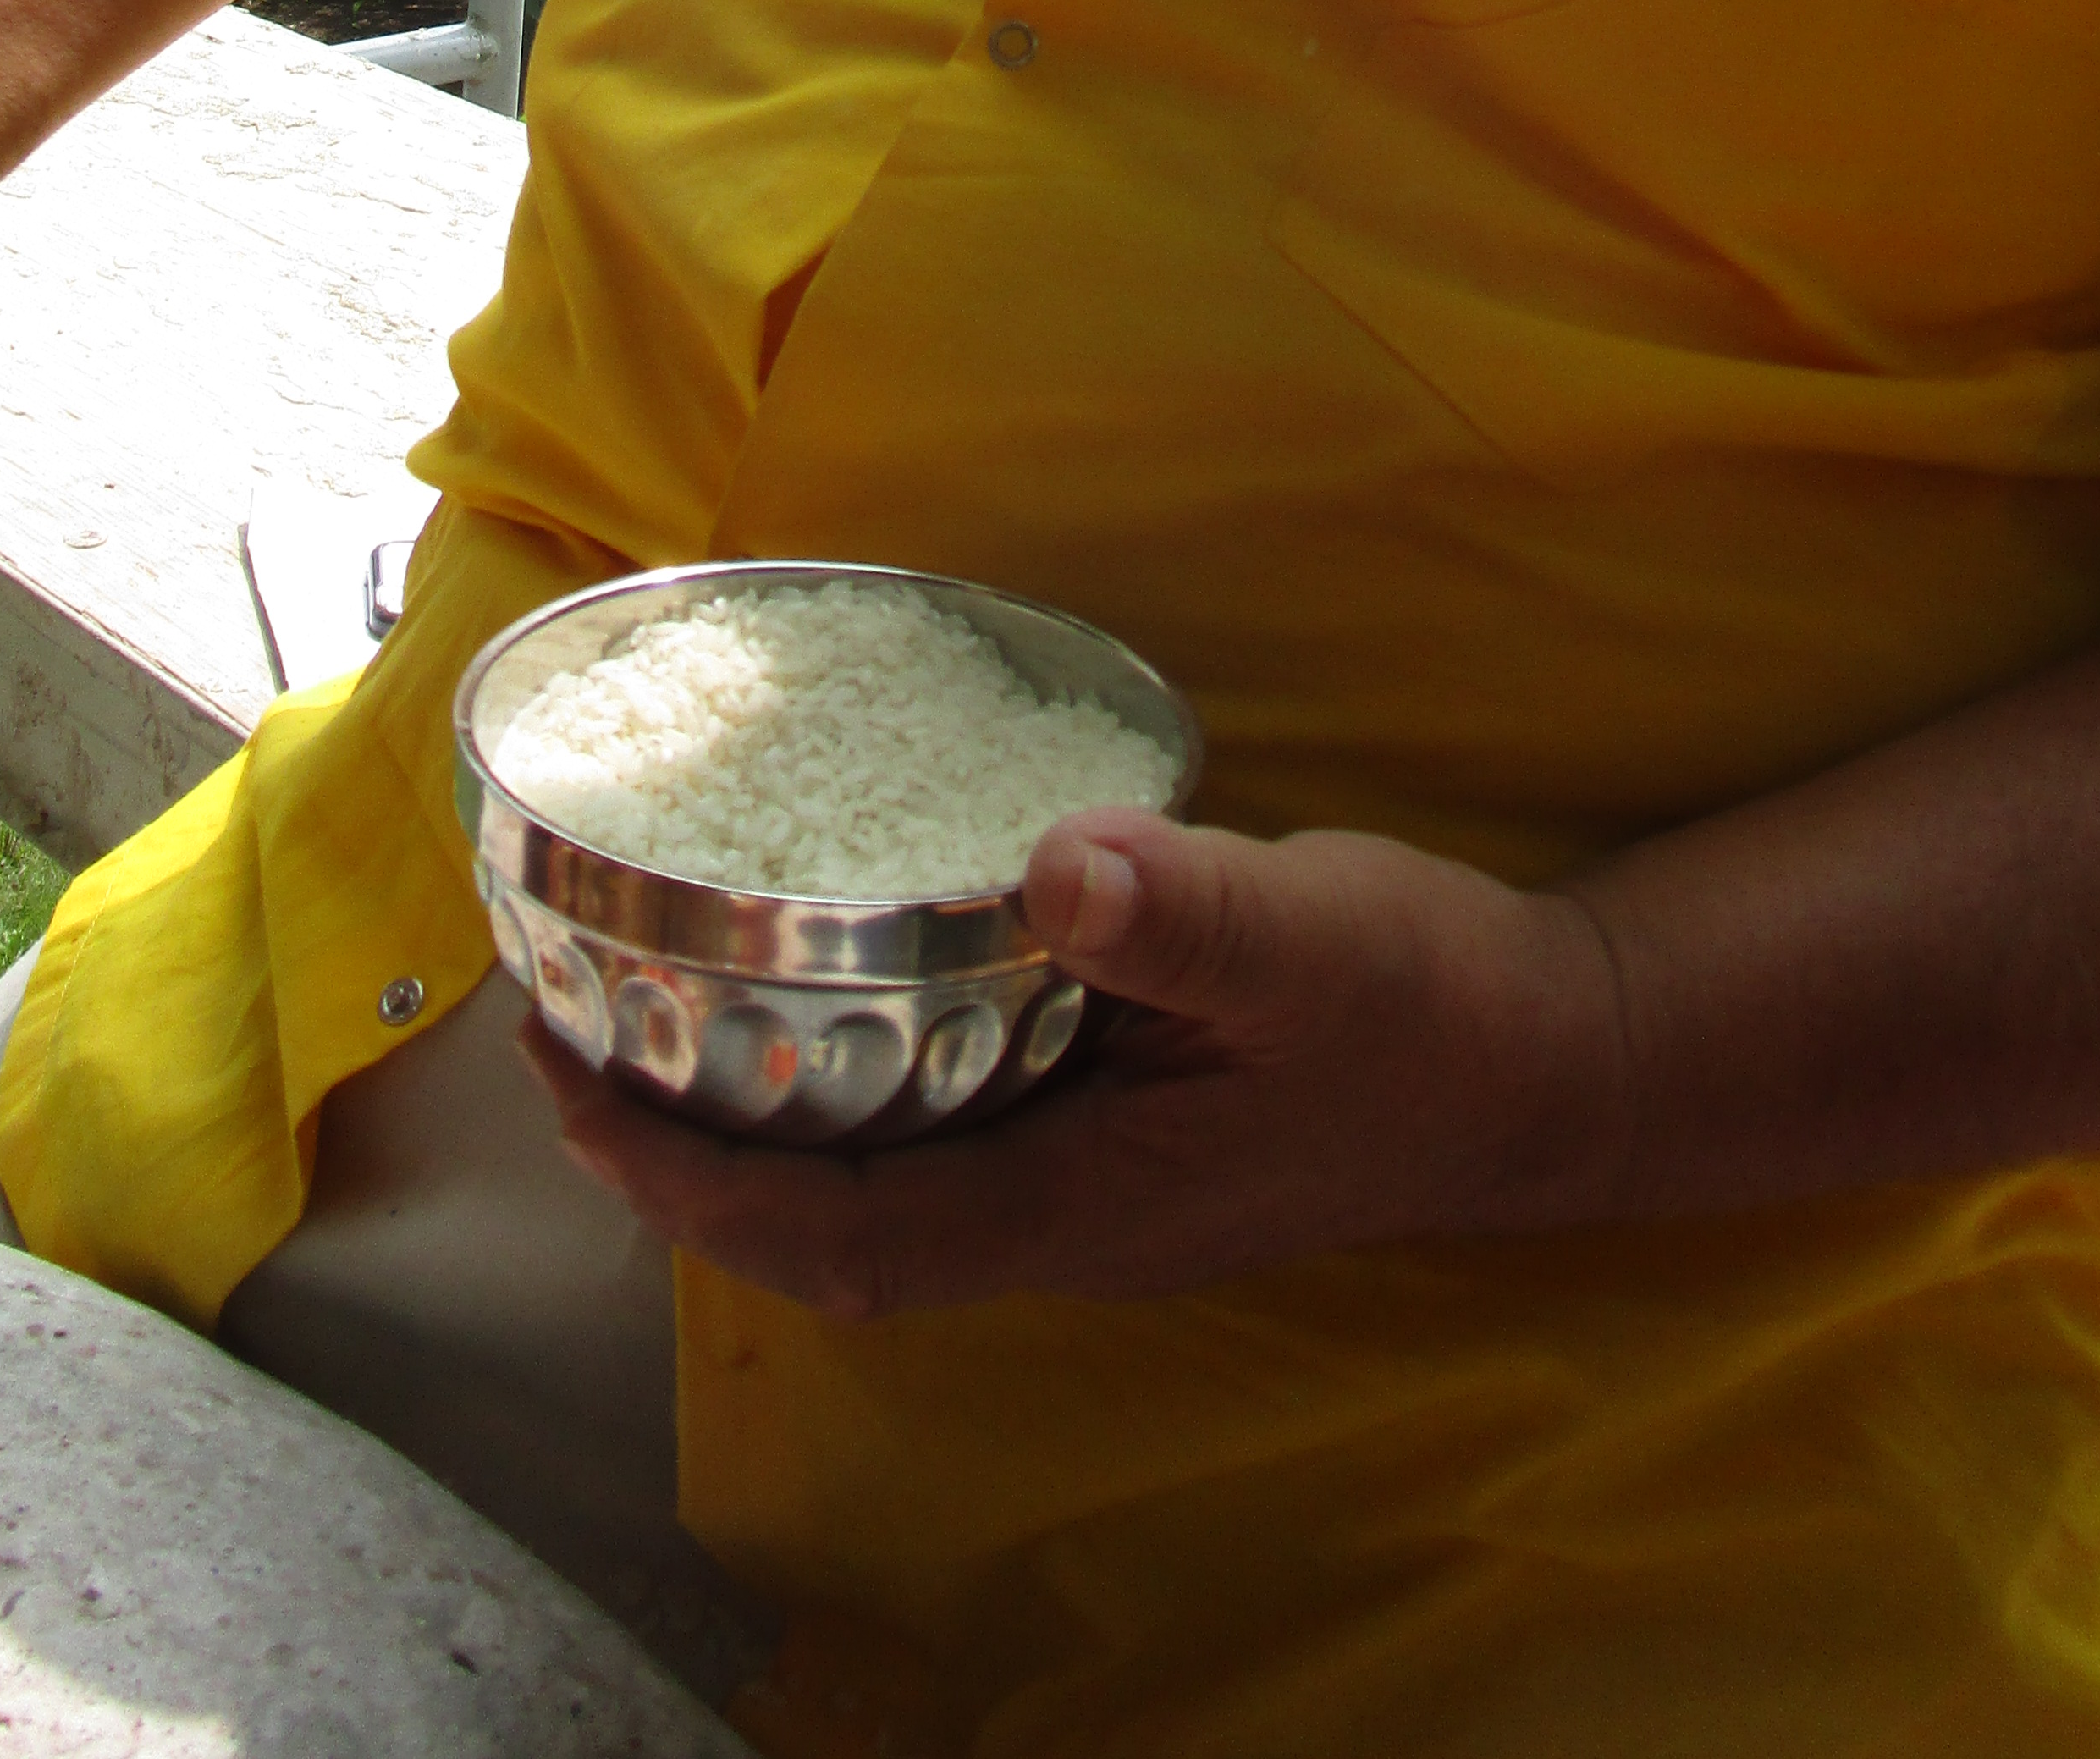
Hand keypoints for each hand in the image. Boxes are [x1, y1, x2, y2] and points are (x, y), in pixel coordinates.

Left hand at [528, 810, 1631, 1317]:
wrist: (1543, 1061)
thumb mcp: (1310, 937)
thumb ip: (1183, 910)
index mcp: (1081, 1204)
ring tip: (632, 1009)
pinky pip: (926, 1126)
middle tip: (556, 1030)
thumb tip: (1057, 865)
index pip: (841, 1234)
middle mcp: (1056, 1219)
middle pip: (819, 1228)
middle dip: (673, 1152)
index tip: (579, 1095)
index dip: (695, 1183)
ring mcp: (1078, 1181)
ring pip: (864, 1184)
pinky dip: (832, 1073)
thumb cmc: (1427, 1007)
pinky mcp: (1099, 1123)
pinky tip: (802, 986)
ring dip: (740, 1116)